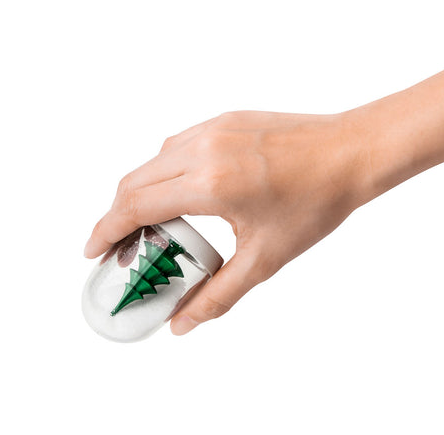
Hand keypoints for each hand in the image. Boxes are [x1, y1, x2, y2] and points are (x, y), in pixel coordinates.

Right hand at [84, 110, 367, 333]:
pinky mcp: (222, 120)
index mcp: (210, 182)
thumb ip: (217, 295)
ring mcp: (212, 128)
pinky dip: (164, 171)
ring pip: (153, 162)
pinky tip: (179, 192)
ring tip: (149, 223)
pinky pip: (176, 145)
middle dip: (117, 216)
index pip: (136, 207)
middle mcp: (203, 147)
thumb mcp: (265, 258)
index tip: (93, 250)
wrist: (350, 153)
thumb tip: (182, 323)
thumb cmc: (316, 203)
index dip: (106, 231)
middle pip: (134, 182)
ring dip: (140, 192)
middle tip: (120, 246)